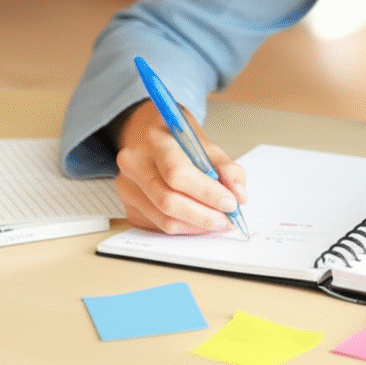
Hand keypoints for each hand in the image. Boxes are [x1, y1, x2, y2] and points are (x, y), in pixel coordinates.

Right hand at [114, 100, 247, 233]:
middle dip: (203, 215)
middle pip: (168, 201)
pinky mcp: (129, 207)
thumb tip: (239, 195)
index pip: (177, 173)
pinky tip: (199, 221)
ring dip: (196, 226)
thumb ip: (226, 168)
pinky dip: (185, 227)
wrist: (148, 137)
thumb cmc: (178, 140)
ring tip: (218, 222)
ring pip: (164, 219)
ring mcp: (127, 187)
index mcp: (155, 142)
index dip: (206, 192)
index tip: (229, 202)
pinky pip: (159, 226)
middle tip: (227, 220)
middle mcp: (134, 164)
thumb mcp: (205, 144)